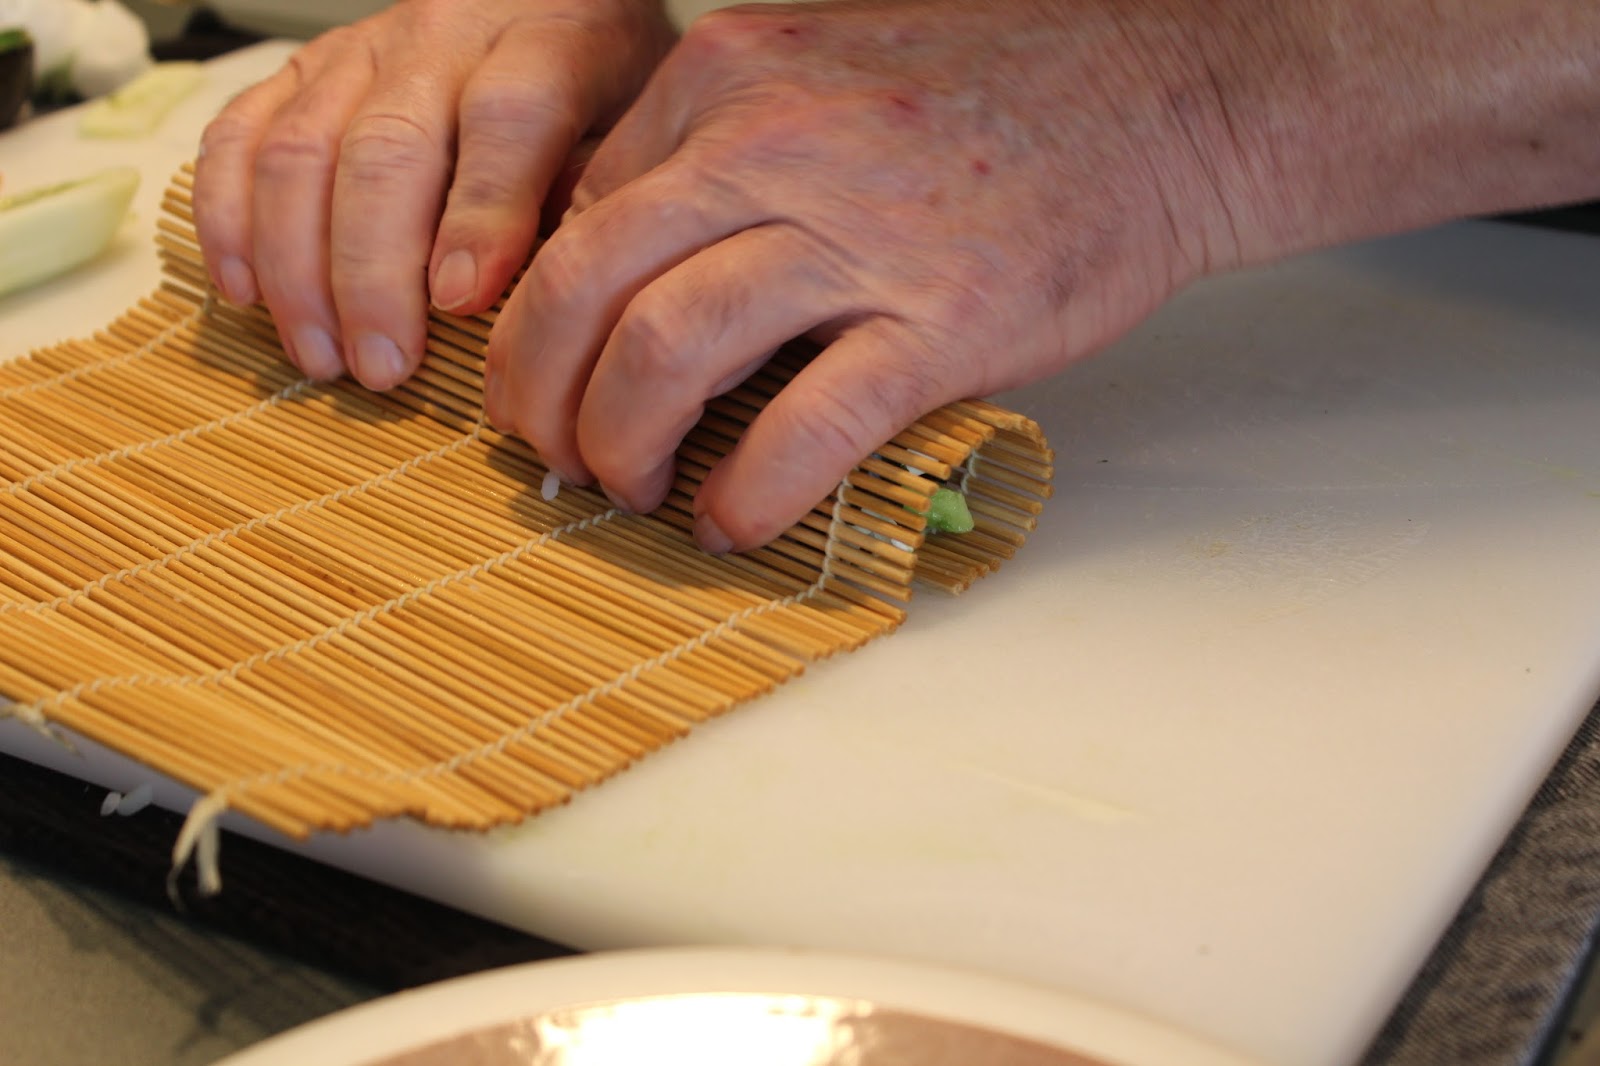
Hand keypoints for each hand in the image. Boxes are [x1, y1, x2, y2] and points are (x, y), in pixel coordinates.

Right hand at [192, 0, 674, 388]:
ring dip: (297, 268)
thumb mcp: (638, 127)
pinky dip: (227, 218)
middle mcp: (443, 39)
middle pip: (387, 150)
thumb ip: (604, 194)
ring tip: (322, 359)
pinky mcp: (301, 68)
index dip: (482, 214)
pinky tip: (244, 294)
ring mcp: (359, 52)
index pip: (508, 120)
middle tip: (382, 370)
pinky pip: (239, 135)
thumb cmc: (602, 84)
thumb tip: (557, 298)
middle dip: (372, 275)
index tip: (460, 305)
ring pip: (300, 150)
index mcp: (548, 46)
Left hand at [485, 0, 1243, 551]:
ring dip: (621, 445)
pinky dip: (749, 492)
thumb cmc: (993, 98)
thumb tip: (630, 256)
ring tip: (630, 491)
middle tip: (551, 452)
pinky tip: (734, 526)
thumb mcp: (823, 74)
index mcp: (730, 77)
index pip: (580, 213)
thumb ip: (721, 150)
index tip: (548, 377)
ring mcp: (858, 234)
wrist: (1160, 99)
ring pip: (666, 351)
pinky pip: (805, 424)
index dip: (539, 317)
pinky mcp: (942, 321)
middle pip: (586, 284)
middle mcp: (772, 144)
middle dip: (539, 392)